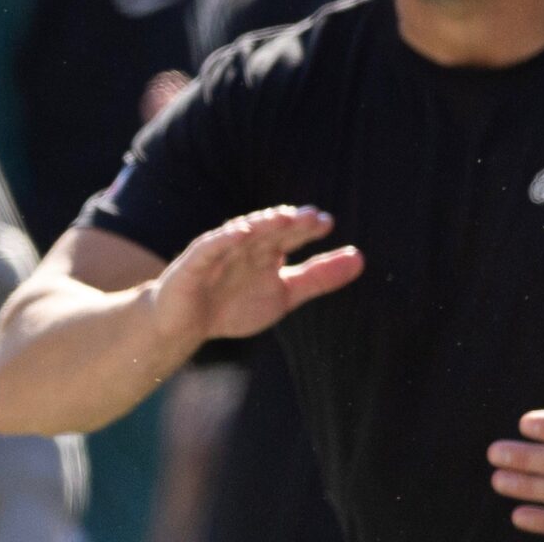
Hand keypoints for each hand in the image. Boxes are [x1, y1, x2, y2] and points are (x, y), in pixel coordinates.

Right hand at [145, 206, 363, 348]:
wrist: (183, 326)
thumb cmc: (232, 306)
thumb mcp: (285, 294)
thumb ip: (320, 277)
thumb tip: (361, 257)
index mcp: (265, 253)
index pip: (288, 235)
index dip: (305, 228)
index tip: (326, 222)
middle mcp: (243, 248)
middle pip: (268, 231)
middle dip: (288, 223)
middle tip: (311, 216)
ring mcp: (218, 253)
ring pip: (241, 234)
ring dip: (261, 224)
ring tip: (282, 217)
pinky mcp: (193, 264)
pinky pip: (210, 247)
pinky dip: (224, 238)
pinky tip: (240, 232)